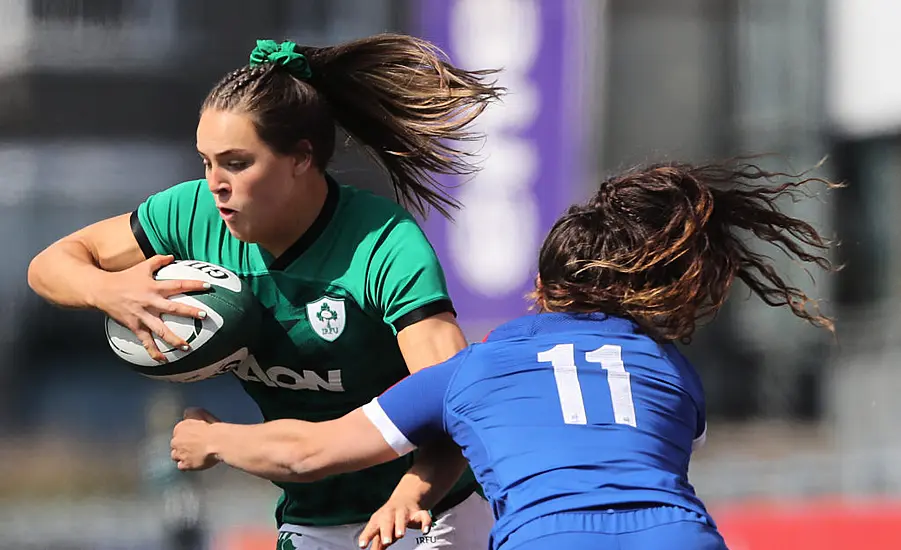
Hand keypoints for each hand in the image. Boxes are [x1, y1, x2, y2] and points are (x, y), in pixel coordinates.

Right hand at [93, 254, 210, 361]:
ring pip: (161, 330)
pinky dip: (154, 352)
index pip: (178, 284)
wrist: (101, 291)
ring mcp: (142, 316)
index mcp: (154, 287)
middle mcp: (150, 302)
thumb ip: (158, 261)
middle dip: (189, 312)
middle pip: (173, 308)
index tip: (208, 286)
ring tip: (187, 347)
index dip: (194, 285)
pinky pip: (146, 342)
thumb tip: (172, 255)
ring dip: (174, 339)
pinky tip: (163, 360)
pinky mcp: (135, 326)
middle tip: (205, 316)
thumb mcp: (142, 267)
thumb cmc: (124, 278)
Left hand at [170, 407, 221, 470]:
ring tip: (192, 455)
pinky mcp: (185, 464)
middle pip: (175, 444)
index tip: (193, 436)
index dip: (186, 434)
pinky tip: (192, 462)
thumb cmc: (212, 427)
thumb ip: (190, 413)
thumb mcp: (200, 412)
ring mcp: (179, 454)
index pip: (178, 432)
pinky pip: (181, 466)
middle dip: (182, 445)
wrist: (218, 442)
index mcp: (179, 428)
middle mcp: (176, 441)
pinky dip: (186, 465)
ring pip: (176, 456)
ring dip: (182, 455)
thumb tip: (186, 413)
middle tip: (193, 446)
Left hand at [358, 498, 431, 549]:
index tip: (362, 546)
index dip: (367, 536)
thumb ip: (377, 543)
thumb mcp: (381, 528)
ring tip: (400, 535)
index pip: (372, 528)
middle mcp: (391, 513)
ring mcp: (405, 512)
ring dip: (401, 525)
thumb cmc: (389, 519)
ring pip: (402, 518)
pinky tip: (425, 531)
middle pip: (387, 521)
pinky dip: (425, 523)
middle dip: (386, 531)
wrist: (405, 498)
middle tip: (385, 542)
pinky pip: (423, 516)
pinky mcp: (418, 513)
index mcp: (380, 518)